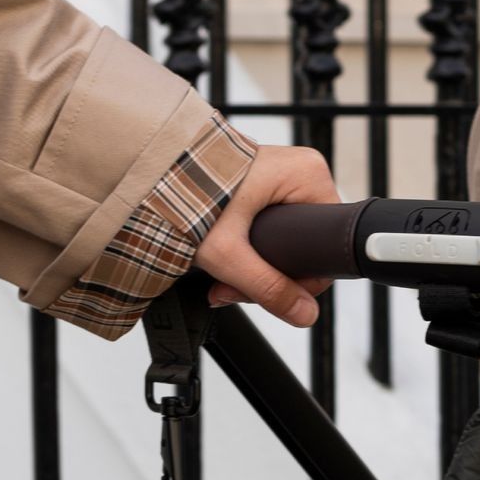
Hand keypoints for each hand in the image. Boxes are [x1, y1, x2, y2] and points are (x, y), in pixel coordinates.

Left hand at [194, 142, 337, 328]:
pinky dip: (249, 247)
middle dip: (268, 276)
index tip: (267, 293)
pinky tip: (225, 257)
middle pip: (304, 246)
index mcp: (308, 176)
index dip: (300, 279)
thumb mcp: (228, 251)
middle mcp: (302, 170)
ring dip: (255, 266)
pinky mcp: (265, 180)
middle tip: (232, 288)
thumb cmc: (184, 188)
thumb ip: (267, 287)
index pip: (326, 244)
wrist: (152, 164)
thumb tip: (305, 315)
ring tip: (221, 278)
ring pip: (287, 240)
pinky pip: (272, 225)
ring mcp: (283, 174)